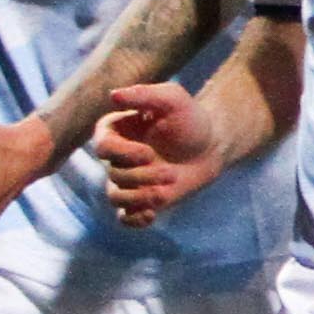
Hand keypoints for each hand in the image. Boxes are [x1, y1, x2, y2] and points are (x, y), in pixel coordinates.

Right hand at [90, 82, 222, 226]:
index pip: (102, 147)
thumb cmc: (190, 118)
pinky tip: (151, 215)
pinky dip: (134, 219)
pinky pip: (124, 217)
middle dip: (141, 177)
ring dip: (140, 197)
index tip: (148, 153)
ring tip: (165, 191)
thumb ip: (143, 94)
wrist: (211, 146)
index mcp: (115, 130)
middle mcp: (116, 156)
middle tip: (170, 172)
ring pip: (116, 197)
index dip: (122, 154)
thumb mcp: (172, 99)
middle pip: (113, 174)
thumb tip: (113, 96)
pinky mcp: (139, 199)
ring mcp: (126, 179)